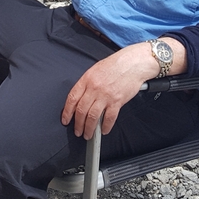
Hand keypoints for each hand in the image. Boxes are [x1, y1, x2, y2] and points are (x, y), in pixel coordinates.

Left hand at [62, 38, 186, 138]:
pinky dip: (105, 126)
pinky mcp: (117, 101)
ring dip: (89, 128)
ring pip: (93, 116)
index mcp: (87, 79)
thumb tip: (80, 98)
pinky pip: (109, 118)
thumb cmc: (116, 65)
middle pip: (81, 110)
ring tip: (88, 134)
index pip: (72, 98)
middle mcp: (94, 88)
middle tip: (77, 131)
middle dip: (77, 124)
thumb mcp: (95, 70)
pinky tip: (104, 130)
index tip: (65, 120)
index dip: (67, 112)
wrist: (133, 63)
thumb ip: (87, 84)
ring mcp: (106, 95)